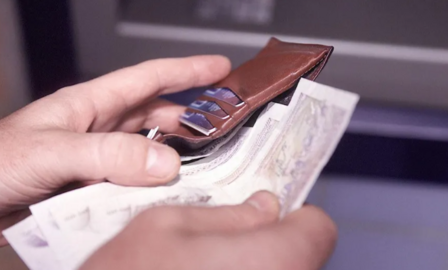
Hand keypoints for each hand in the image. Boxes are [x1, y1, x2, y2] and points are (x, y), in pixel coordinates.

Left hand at [0, 55, 230, 248]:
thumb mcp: (51, 153)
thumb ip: (107, 156)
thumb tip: (165, 164)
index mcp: (88, 106)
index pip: (147, 79)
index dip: (186, 71)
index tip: (220, 68)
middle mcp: (97, 131)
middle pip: (154, 116)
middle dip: (190, 116)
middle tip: (224, 126)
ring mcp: (95, 161)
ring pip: (147, 154)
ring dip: (174, 159)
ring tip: (206, 167)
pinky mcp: (89, 190)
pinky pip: (131, 186)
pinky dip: (151, 192)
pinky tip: (165, 201)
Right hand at [81, 191, 336, 269]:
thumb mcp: (166, 224)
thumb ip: (225, 211)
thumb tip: (265, 205)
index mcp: (272, 259)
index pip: (317, 228)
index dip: (294, 213)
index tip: (269, 210)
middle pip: (301, 255)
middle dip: (272, 238)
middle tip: (232, 231)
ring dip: (253, 262)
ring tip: (210, 260)